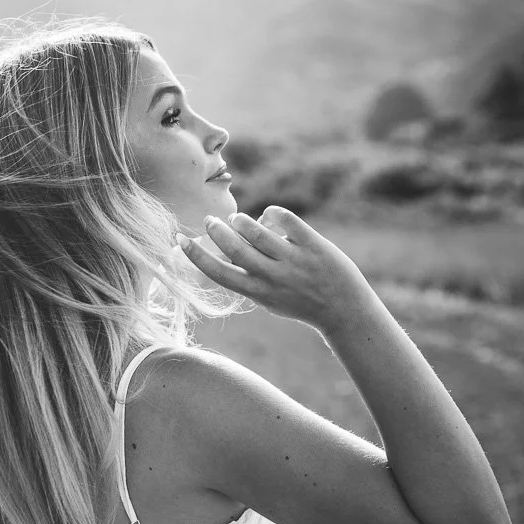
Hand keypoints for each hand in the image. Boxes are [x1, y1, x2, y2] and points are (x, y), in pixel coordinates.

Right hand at [176, 206, 369, 329]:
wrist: (343, 310)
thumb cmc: (301, 301)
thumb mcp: (269, 297)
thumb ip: (249, 276)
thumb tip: (225, 246)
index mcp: (258, 293)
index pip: (219, 273)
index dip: (196, 256)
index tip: (180, 239)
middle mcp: (273, 277)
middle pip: (234, 248)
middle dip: (217, 230)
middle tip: (210, 220)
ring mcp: (294, 261)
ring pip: (256, 231)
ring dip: (241, 221)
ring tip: (238, 220)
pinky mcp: (313, 245)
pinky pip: (285, 219)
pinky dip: (271, 213)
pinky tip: (270, 217)